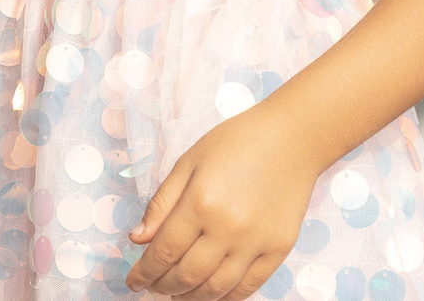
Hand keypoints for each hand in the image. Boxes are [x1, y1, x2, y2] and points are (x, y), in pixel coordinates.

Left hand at [125, 109, 323, 297]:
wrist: (291, 140)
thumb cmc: (234, 144)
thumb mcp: (187, 163)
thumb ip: (161, 204)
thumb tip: (138, 240)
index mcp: (199, 203)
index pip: (164, 251)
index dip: (145, 272)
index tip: (132, 281)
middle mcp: (228, 228)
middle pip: (187, 275)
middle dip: (163, 286)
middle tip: (152, 288)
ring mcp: (256, 243)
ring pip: (217, 288)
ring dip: (191, 297)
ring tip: (175, 294)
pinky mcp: (279, 250)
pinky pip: (248, 287)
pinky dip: (226, 298)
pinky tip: (210, 294)